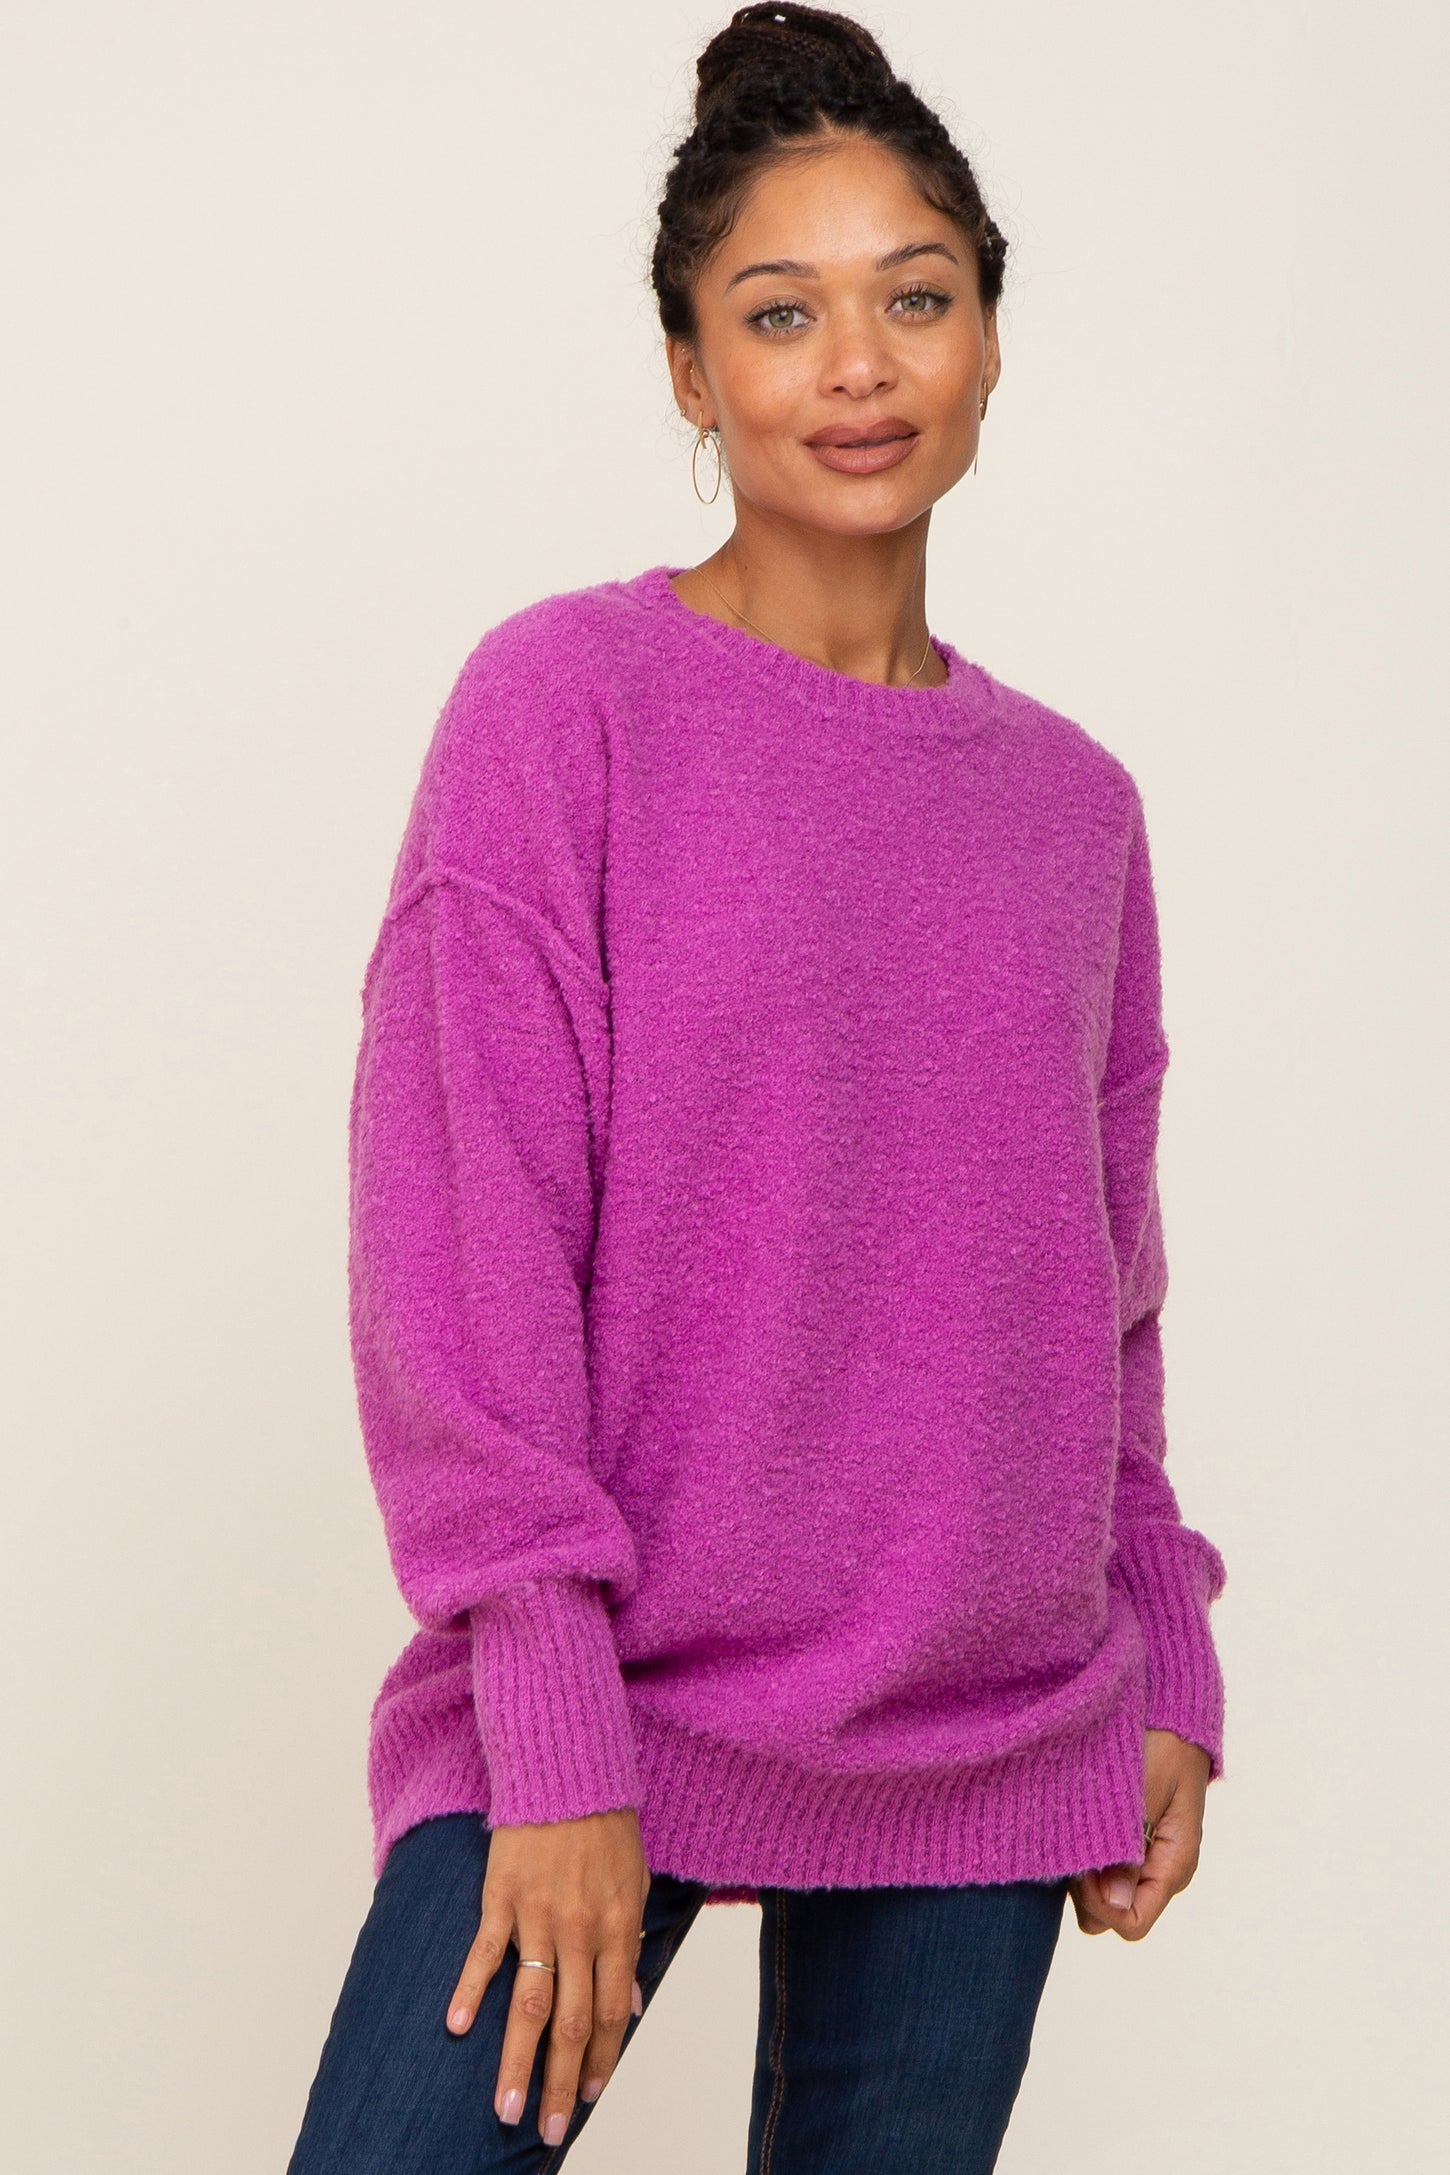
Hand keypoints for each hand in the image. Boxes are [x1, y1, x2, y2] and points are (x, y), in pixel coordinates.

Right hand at [443, 1806, 650, 2145]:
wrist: (568, 1770)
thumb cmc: (606, 1826)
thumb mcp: (635, 1883)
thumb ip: (629, 1945)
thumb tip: (631, 2006)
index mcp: (616, 1927)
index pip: (610, 2012)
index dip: (601, 2059)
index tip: (591, 2096)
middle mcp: (579, 1930)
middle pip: (571, 2023)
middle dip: (562, 2082)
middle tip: (552, 2129)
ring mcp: (537, 1915)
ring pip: (529, 2003)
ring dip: (517, 2061)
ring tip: (507, 2109)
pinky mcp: (501, 1896)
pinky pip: (486, 1952)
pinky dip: (472, 1990)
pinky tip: (459, 2028)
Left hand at [1068, 1728, 1210, 1941]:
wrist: (1174, 1717)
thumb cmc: (1166, 1746)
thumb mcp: (1150, 1790)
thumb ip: (1131, 1846)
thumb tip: (1115, 1903)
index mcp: (1174, 1866)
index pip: (1132, 1923)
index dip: (1100, 1903)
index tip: (1083, 1863)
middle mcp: (1160, 1873)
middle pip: (1110, 1916)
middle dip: (1086, 1890)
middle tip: (1077, 1841)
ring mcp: (1145, 1861)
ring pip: (1101, 1897)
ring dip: (1083, 1871)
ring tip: (1080, 1827)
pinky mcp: (1129, 1845)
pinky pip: (1101, 1871)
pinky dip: (1086, 1856)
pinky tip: (1081, 1824)